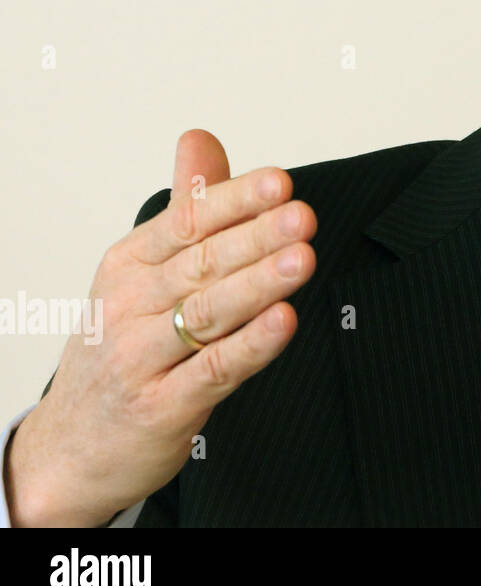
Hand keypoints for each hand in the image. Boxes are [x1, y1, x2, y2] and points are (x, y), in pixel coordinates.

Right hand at [3, 131, 315, 525]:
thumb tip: (201, 138)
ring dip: (260, 284)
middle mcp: (129, 306)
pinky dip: (250, 346)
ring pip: (209, 313)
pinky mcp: (162, 407)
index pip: (186, 222)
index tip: (280, 182)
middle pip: (203, 263)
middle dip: (257, 237)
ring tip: (303, 259)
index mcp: (128, 264)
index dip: (235, 201)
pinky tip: (283, 323)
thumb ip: (186, 207)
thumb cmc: (122, 347)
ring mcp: (141, 359)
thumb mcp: (143, 272)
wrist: (72, 447)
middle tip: (302, 216)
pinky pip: (213, 370)